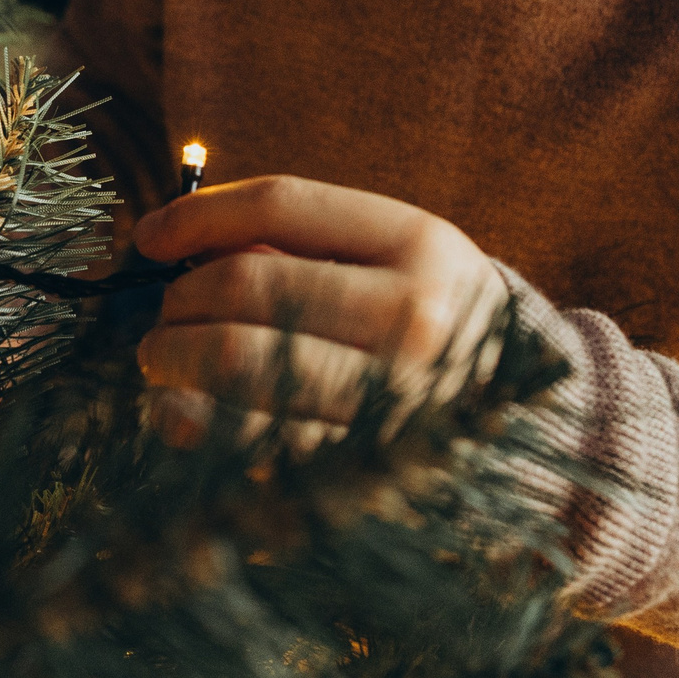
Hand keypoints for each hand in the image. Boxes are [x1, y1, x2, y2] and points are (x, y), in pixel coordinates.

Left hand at [130, 174, 510, 449]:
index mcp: (422, 247)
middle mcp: (414, 321)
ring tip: (163, 360)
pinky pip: (244, 441)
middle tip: (164, 315)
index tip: (149, 237)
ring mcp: (390, 401)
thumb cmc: (433, 329)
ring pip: (235, 362)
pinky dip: (190, 422)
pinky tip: (178, 413)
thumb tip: (173, 241)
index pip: (280, 204)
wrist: (529, 435)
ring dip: (171, 358)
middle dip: (179, 299)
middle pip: (246, 285)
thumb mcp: (398, 260)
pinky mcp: (359, 472)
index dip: (196, 214)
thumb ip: (301, 242)